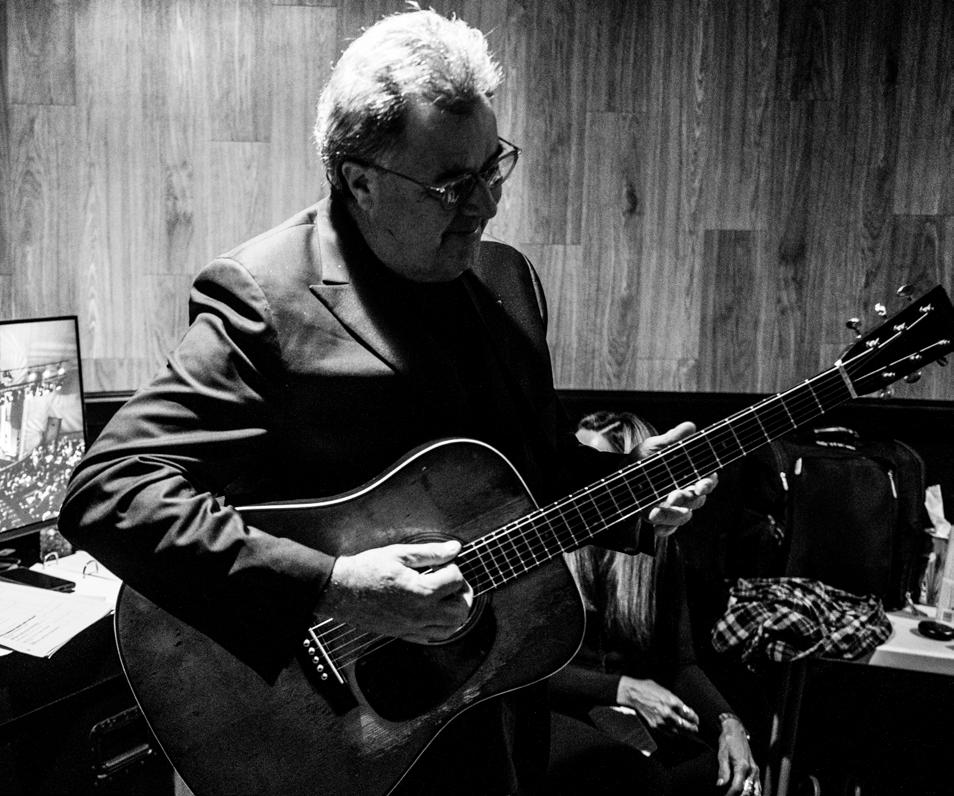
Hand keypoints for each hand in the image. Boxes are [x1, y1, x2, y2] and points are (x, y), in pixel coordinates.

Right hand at [318, 540, 472, 643]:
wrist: (340, 590)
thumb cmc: (366, 570)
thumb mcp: (399, 554)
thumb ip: (431, 552)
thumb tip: (454, 549)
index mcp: (420, 591)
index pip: (455, 580)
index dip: (454, 567)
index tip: (445, 562)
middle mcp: (420, 614)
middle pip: (460, 610)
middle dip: (463, 593)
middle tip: (454, 581)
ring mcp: (412, 627)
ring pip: (450, 629)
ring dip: (455, 612)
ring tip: (448, 596)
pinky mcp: (404, 634)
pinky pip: (433, 638)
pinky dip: (442, 626)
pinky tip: (435, 611)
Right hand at [615, 675, 699, 735]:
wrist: (633, 694)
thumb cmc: (647, 689)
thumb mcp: (665, 690)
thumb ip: (674, 700)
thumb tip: (683, 708)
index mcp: (672, 701)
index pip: (688, 713)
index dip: (694, 718)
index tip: (696, 720)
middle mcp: (668, 712)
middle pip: (685, 725)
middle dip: (692, 728)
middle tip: (695, 728)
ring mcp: (661, 720)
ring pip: (677, 731)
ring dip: (684, 733)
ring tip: (689, 733)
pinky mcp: (655, 725)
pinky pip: (668, 733)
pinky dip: (674, 734)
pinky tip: (676, 733)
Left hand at [635, 421, 717, 534]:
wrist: (620, 476)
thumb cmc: (643, 460)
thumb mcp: (655, 447)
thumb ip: (673, 438)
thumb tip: (690, 426)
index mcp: (690, 474)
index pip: (708, 480)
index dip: (708, 483)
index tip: (701, 484)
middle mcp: (686, 492)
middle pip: (697, 501)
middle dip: (687, 499)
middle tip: (674, 495)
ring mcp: (675, 508)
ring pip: (684, 517)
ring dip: (673, 515)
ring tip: (656, 510)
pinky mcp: (662, 519)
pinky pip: (669, 529)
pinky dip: (665, 530)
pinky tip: (656, 528)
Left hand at [716, 716, 758, 795]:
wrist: (735, 729)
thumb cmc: (727, 741)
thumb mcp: (722, 755)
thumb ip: (723, 771)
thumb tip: (720, 785)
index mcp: (742, 766)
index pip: (738, 787)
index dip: (730, 794)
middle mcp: (751, 769)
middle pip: (748, 790)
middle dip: (739, 795)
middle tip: (729, 795)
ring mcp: (755, 769)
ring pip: (754, 789)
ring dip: (746, 793)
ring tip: (735, 794)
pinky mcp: (755, 768)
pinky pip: (757, 783)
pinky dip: (752, 790)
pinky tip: (746, 792)